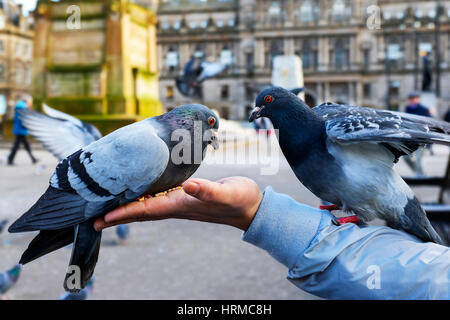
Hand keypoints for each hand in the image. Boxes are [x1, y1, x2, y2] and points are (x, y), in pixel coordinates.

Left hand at [94, 177, 262, 231]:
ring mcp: (179, 203)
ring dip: (126, 208)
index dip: (122, 213)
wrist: (250, 207)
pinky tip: (137, 193)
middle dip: (116, 215)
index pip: (145, 211)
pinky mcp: (185, 196)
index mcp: (180, 205)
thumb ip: (208, 190)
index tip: (99, 218)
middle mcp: (176, 206)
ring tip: (107, 207)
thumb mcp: (226, 193)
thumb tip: (188, 186)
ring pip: (146, 207)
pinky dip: (142, 198)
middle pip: (140, 212)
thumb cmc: (239, 200)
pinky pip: (157, 199)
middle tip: (92, 218)